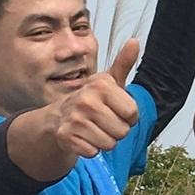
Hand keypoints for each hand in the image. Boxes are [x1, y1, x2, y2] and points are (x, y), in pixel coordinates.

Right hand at [50, 34, 142, 158]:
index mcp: (101, 85)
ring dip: (105, 141)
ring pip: (109, 144)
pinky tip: (84, 138)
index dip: (128, 117)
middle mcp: (87, 100)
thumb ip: (124, 63)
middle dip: (117, 130)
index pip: (133, 114)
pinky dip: (91, 149)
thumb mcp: (108, 81)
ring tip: (94, 129)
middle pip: (122, 131)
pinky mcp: (66, 136)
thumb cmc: (91, 99)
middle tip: (103, 121)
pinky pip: (93, 153)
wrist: (59, 115)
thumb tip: (135, 41)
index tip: (116, 110)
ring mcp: (74, 118)